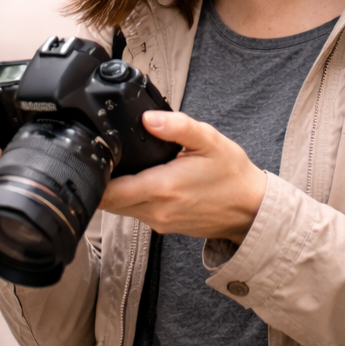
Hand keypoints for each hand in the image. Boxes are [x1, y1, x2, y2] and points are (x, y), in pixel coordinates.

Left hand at [100, 112, 266, 243]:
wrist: (251, 209)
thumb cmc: (232, 175)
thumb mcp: (209, 141)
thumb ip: (177, 126)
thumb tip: (148, 118)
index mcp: (162, 188)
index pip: (108, 193)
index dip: (94, 177)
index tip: (93, 159)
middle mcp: (156, 211)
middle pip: (108, 202)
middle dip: (101, 182)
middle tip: (103, 158)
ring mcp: (160, 223)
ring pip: (120, 209)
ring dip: (116, 191)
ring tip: (121, 166)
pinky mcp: (165, 227)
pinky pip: (137, 213)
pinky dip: (132, 199)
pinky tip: (141, 181)